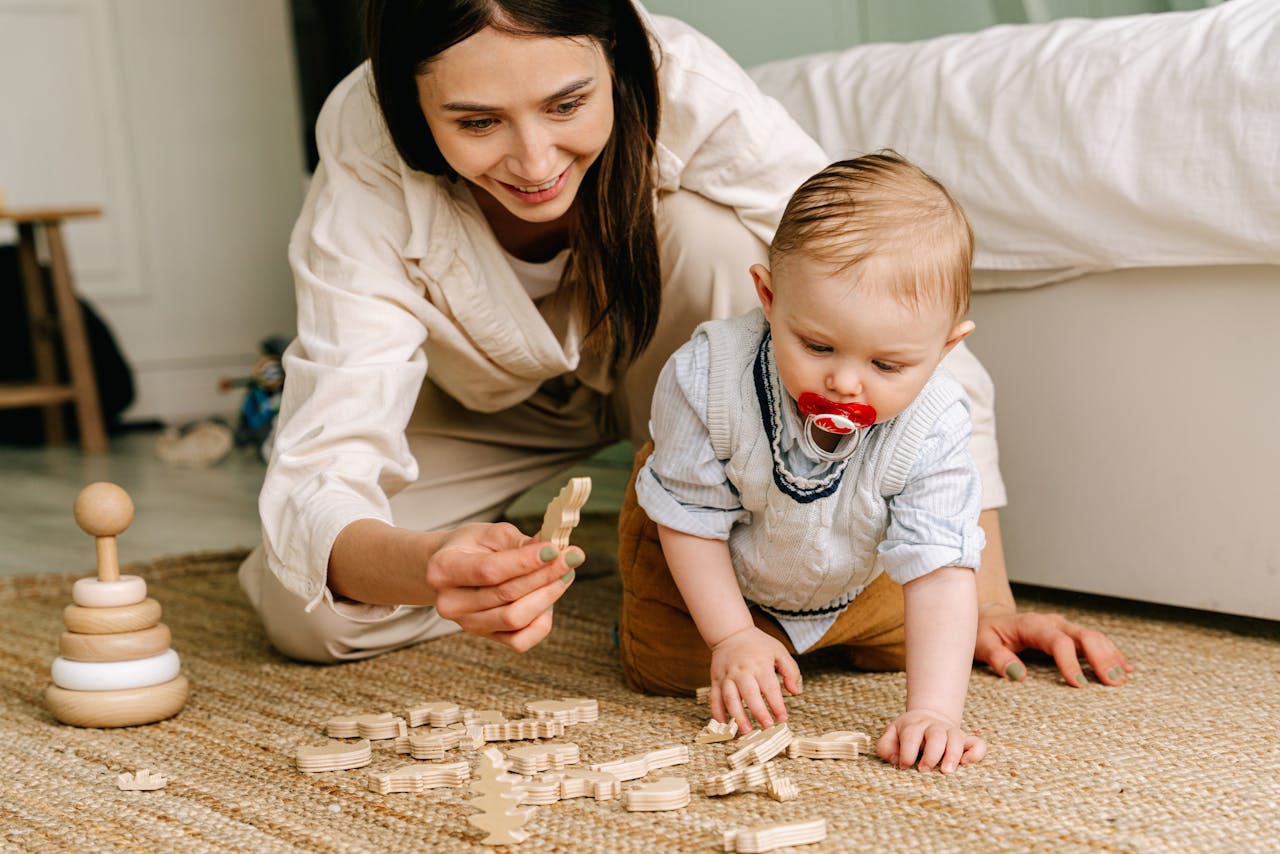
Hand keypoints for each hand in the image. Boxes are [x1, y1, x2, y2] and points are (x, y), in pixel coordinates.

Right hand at [427, 522, 580, 652]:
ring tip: (565, 574)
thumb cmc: (471, 547)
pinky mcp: (486, 638)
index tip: (554, 549)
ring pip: (515, 619)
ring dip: (547, 596)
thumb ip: (520, 542)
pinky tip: (550, 598)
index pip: (489, 570)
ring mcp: (467, 625)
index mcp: (443, 570)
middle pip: (506, 595)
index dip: (525, 561)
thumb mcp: (490, 534)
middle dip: (545, 575)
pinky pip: (520, 641)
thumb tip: (554, 549)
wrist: (450, 570)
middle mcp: (450, 603)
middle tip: (572, 557)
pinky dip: (541, 622)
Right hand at [708, 626, 801, 732]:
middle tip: (767, 727)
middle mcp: (742, 671)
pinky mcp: (716, 679)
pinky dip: (717, 712)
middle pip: (750, 695)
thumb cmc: (758, 644)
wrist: (731, 633)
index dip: (777, 705)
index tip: (782, 718)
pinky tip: (723, 724)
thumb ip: (791, 671)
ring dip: (737, 716)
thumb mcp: (779, 651)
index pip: (770, 688)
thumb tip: (795, 692)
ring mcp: (727, 676)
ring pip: (730, 698)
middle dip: (759, 712)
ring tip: (746, 731)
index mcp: (760, 665)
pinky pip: (714, 697)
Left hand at [876, 708, 984, 772]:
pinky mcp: (965, 740)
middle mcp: (934, 727)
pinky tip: (967, 763)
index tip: (904, 766)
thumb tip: (896, 761)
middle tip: (924, 771)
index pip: (911, 735)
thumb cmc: (906, 734)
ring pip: (956, 738)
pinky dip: (976, 753)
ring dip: (952, 755)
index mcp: (913, 725)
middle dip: (931, 754)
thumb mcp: (891, 736)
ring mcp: (951, 732)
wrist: (927, 718)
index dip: (907, 752)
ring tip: (947, 771)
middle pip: (936, 735)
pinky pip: (977, 743)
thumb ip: (885, 747)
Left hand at [975, 607, 1133, 687]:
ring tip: (1123, 678)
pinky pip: (1095, 642)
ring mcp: (1064, 628)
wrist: (991, 620)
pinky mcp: (1070, 635)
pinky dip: (1111, 654)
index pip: (1058, 641)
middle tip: (1114, 682)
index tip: (1079, 685)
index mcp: (1033, 625)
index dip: (1070, 662)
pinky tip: (1125, 668)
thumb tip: (1017, 674)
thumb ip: (998, 658)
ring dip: (1110, 657)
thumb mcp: (983, 645)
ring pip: (1094, 638)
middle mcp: (1053, 623)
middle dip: (1101, 658)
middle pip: (1084, 636)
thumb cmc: (986, 634)